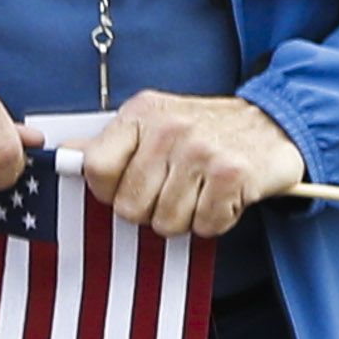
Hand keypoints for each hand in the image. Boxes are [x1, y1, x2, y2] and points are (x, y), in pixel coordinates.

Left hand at [79, 94, 301, 237]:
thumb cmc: (206, 131)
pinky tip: (223, 197)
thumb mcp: (155, 123)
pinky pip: (204, 227)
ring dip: (185, 218)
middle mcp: (169, 128)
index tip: (133, 185)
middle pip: (129, 207)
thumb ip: (112, 143)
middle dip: (151, 210)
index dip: (109, 191)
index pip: (96, 169)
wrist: (274, 123)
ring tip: (201, 192)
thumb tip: (65, 153)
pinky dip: (215, 221)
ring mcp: (201, 151)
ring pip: (165, 223)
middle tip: (176, 190)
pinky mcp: (231, 175)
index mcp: (142, 112)